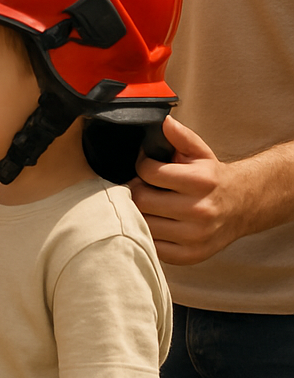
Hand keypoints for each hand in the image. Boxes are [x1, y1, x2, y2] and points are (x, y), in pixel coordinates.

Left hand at [130, 115, 247, 264]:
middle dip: (136, 189)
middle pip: (141, 200)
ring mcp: (195, 236)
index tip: (143, 165)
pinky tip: (156, 222)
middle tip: (141, 186)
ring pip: (144, 224)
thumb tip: (163, 121)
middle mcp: (199, 210)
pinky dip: (149, 234)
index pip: (149, 173)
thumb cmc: (212, 177)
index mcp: (200, 181)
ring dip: (139, 212)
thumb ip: (179, 136)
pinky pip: (154, 247)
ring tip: (148, 203)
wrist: (241, 206)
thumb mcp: (199, 151)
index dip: (140, 165)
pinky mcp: (191, 255)